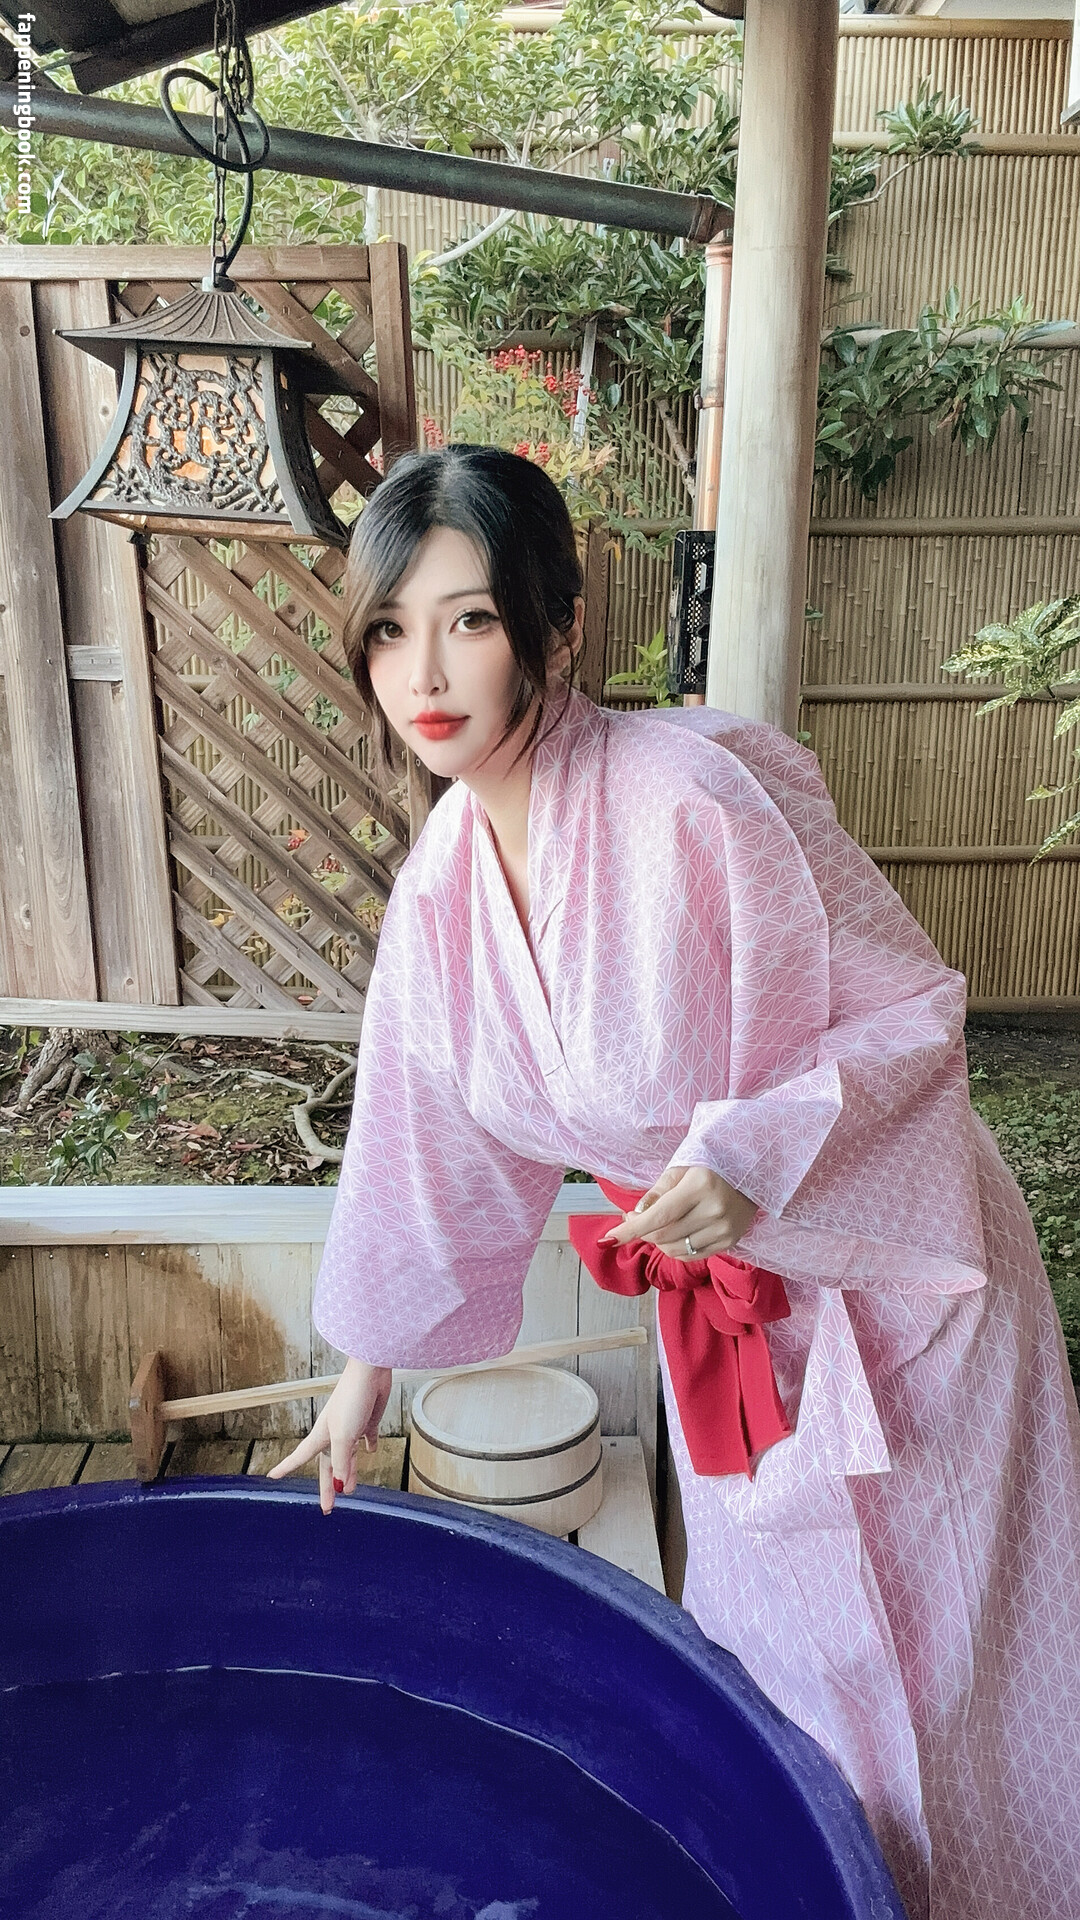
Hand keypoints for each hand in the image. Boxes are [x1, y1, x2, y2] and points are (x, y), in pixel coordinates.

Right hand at [266, 1357, 392, 1513]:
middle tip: (328, 1507)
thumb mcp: (344, 1436)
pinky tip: (370, 1452)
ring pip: (347, 1457)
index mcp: (322, 1436)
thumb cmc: (351, 1400)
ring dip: (349, 1472)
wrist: (370, 1372)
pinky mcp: (367, 1421)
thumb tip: (342, 1486)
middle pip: (329, 1465)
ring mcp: (351, 1427)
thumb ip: (342, 1461)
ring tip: (351, 1490)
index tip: (272, 1476)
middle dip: (329, 1486)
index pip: (300, 1457)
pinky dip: (367, 1447)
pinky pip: (366, 1438)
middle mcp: (334, 1433)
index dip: (286, 1468)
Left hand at [598, 1164, 757, 1261]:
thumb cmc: (712, 1164)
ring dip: (656, 1241)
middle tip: (633, 1218)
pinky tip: (674, 1233)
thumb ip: (657, 1192)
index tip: (608, 1238)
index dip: (630, 1230)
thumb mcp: (682, 1167)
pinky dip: (674, 1249)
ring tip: (655, 1223)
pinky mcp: (730, 1241)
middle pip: (662, 1235)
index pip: (657, 1217)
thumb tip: (635, 1216)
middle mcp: (714, 1210)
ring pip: (674, 1249)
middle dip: (640, 1231)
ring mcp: (725, 1229)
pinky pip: (691, 1255)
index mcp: (700, 1186)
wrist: (753, 1169)